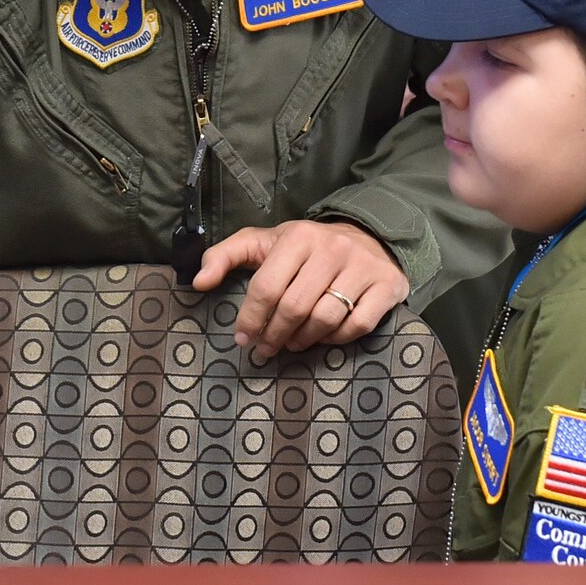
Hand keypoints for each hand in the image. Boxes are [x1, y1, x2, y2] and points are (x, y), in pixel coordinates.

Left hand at [191, 220, 409, 354]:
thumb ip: (225, 255)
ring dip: (302, 340)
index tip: (242, 339)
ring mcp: (363, 268)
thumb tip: (198, 281)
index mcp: (298, 237)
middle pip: (295, 307)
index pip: (267, 286)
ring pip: (326, 319)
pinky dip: (336, 339)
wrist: (369, 235)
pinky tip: (322, 338)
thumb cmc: (307, 246)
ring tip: (290, 344)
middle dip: (274, 335)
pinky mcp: (387, 286)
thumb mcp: (264, 242)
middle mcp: (332, 249)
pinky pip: (358, 326)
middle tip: (264, 348)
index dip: (250, 318)